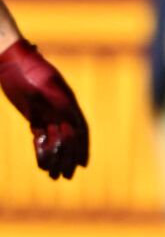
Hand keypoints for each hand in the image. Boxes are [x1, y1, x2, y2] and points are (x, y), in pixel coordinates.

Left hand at [0, 39, 88, 178]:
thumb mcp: (46, 84)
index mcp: (68, 105)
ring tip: (52, 176)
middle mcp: (61, 111)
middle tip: (64, 176)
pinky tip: (40, 162)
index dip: (82, 148)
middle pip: (67, 140)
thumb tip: (73, 121)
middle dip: (67, 159)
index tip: (82, 165)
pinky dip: (41, 150)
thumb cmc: (30, 69)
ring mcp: (48, 114)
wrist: (11, 60)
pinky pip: (41, 137)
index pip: (79, 131)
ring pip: (54, 141)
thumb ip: (60, 102)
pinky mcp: (34, 116)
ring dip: (54, 158)